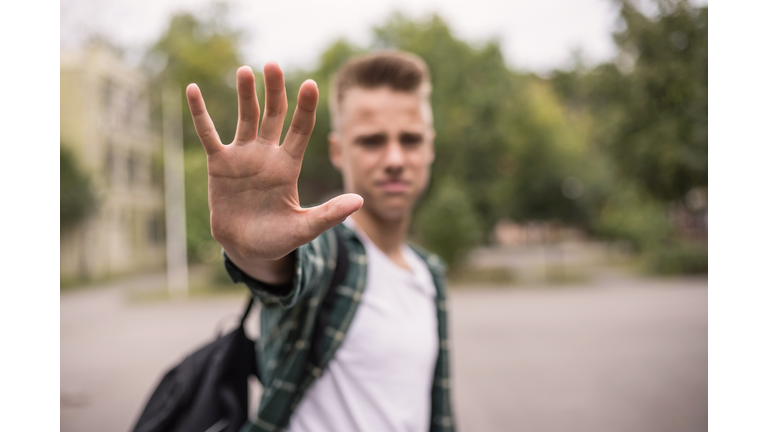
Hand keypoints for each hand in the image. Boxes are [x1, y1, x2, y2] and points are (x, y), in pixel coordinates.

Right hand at [185, 63, 362, 267]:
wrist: (247, 249)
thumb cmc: (279, 239)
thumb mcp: (305, 228)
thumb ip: (330, 214)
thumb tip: (361, 200)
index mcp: (290, 165)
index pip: (301, 129)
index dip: (305, 107)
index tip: (310, 84)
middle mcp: (268, 154)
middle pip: (273, 115)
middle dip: (274, 91)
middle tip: (273, 64)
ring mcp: (243, 156)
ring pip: (245, 118)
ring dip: (244, 94)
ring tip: (245, 70)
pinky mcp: (219, 164)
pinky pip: (208, 133)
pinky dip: (200, 113)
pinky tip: (192, 90)